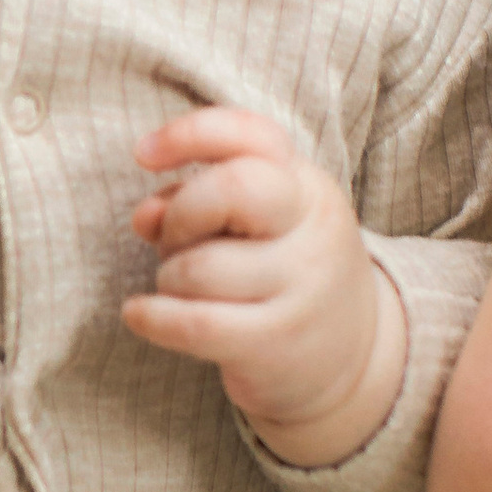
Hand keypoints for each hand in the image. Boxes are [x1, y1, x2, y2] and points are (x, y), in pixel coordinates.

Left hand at [125, 108, 404, 469]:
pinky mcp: (277, 342)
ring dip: (168, 276)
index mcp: (306, 185)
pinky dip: (152, 317)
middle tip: (174, 238)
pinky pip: (194, 323)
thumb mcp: (252, 225)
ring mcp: (301, 287)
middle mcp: (312, 228)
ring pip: (199, 267)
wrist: (353, 356)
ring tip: (181, 286)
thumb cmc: (281, 274)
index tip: (143, 154)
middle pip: (233, 188)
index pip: (252, 136)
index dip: (189, 135)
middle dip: (181, 212)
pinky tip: (139, 313)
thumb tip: (145, 214)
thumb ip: (195, 202)